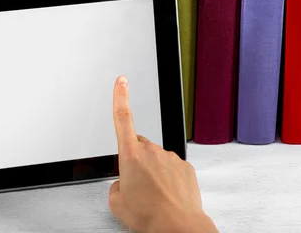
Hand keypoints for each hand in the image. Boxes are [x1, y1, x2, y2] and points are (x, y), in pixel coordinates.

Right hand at [109, 76, 217, 232]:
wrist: (178, 227)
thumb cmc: (149, 215)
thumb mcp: (117, 202)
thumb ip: (115, 186)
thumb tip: (122, 184)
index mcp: (130, 155)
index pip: (122, 118)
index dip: (120, 97)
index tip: (121, 81)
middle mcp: (151, 151)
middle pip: (138, 146)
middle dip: (136, 159)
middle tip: (136, 184)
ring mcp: (170, 158)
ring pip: (155, 159)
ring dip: (152, 172)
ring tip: (153, 195)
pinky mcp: (185, 167)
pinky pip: (171, 168)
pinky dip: (167, 179)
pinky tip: (166, 195)